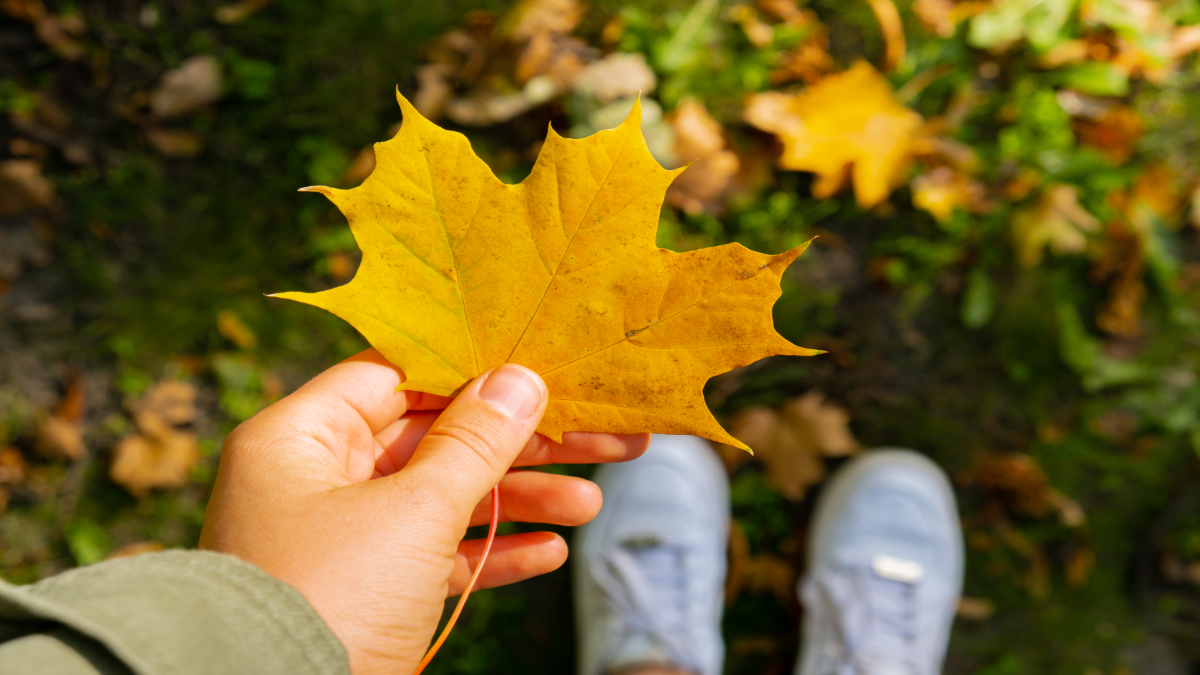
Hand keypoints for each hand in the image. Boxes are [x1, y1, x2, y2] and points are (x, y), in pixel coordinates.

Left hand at [199, 349, 647, 674]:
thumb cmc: (329, 599)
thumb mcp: (412, 512)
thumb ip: (473, 443)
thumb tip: (520, 379)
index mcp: (302, 437)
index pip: (397, 377)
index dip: (472, 370)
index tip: (539, 368)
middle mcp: (316, 479)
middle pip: (435, 439)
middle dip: (519, 445)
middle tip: (598, 436)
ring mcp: (340, 539)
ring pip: (443, 500)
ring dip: (519, 500)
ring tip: (590, 503)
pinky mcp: (363, 594)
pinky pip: (435, 557)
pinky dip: (489, 553)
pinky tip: (550, 552)